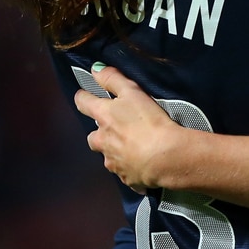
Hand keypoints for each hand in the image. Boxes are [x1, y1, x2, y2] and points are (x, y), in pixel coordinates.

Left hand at [74, 64, 182, 192]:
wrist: (165, 158)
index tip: (84, 95)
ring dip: (115, 150)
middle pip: (92, 136)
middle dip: (100, 132)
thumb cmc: (149, 122)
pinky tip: (143, 162)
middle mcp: (102, 141)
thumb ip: (112, 79)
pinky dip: (130, 166)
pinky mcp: (126, 178)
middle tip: (116, 128)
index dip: (83, 97)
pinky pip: (124, 171)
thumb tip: (95, 70)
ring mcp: (112, 162)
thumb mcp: (132, 92)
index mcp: (103, 118)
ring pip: (107, 155)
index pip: (83, 103)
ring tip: (133, 146)